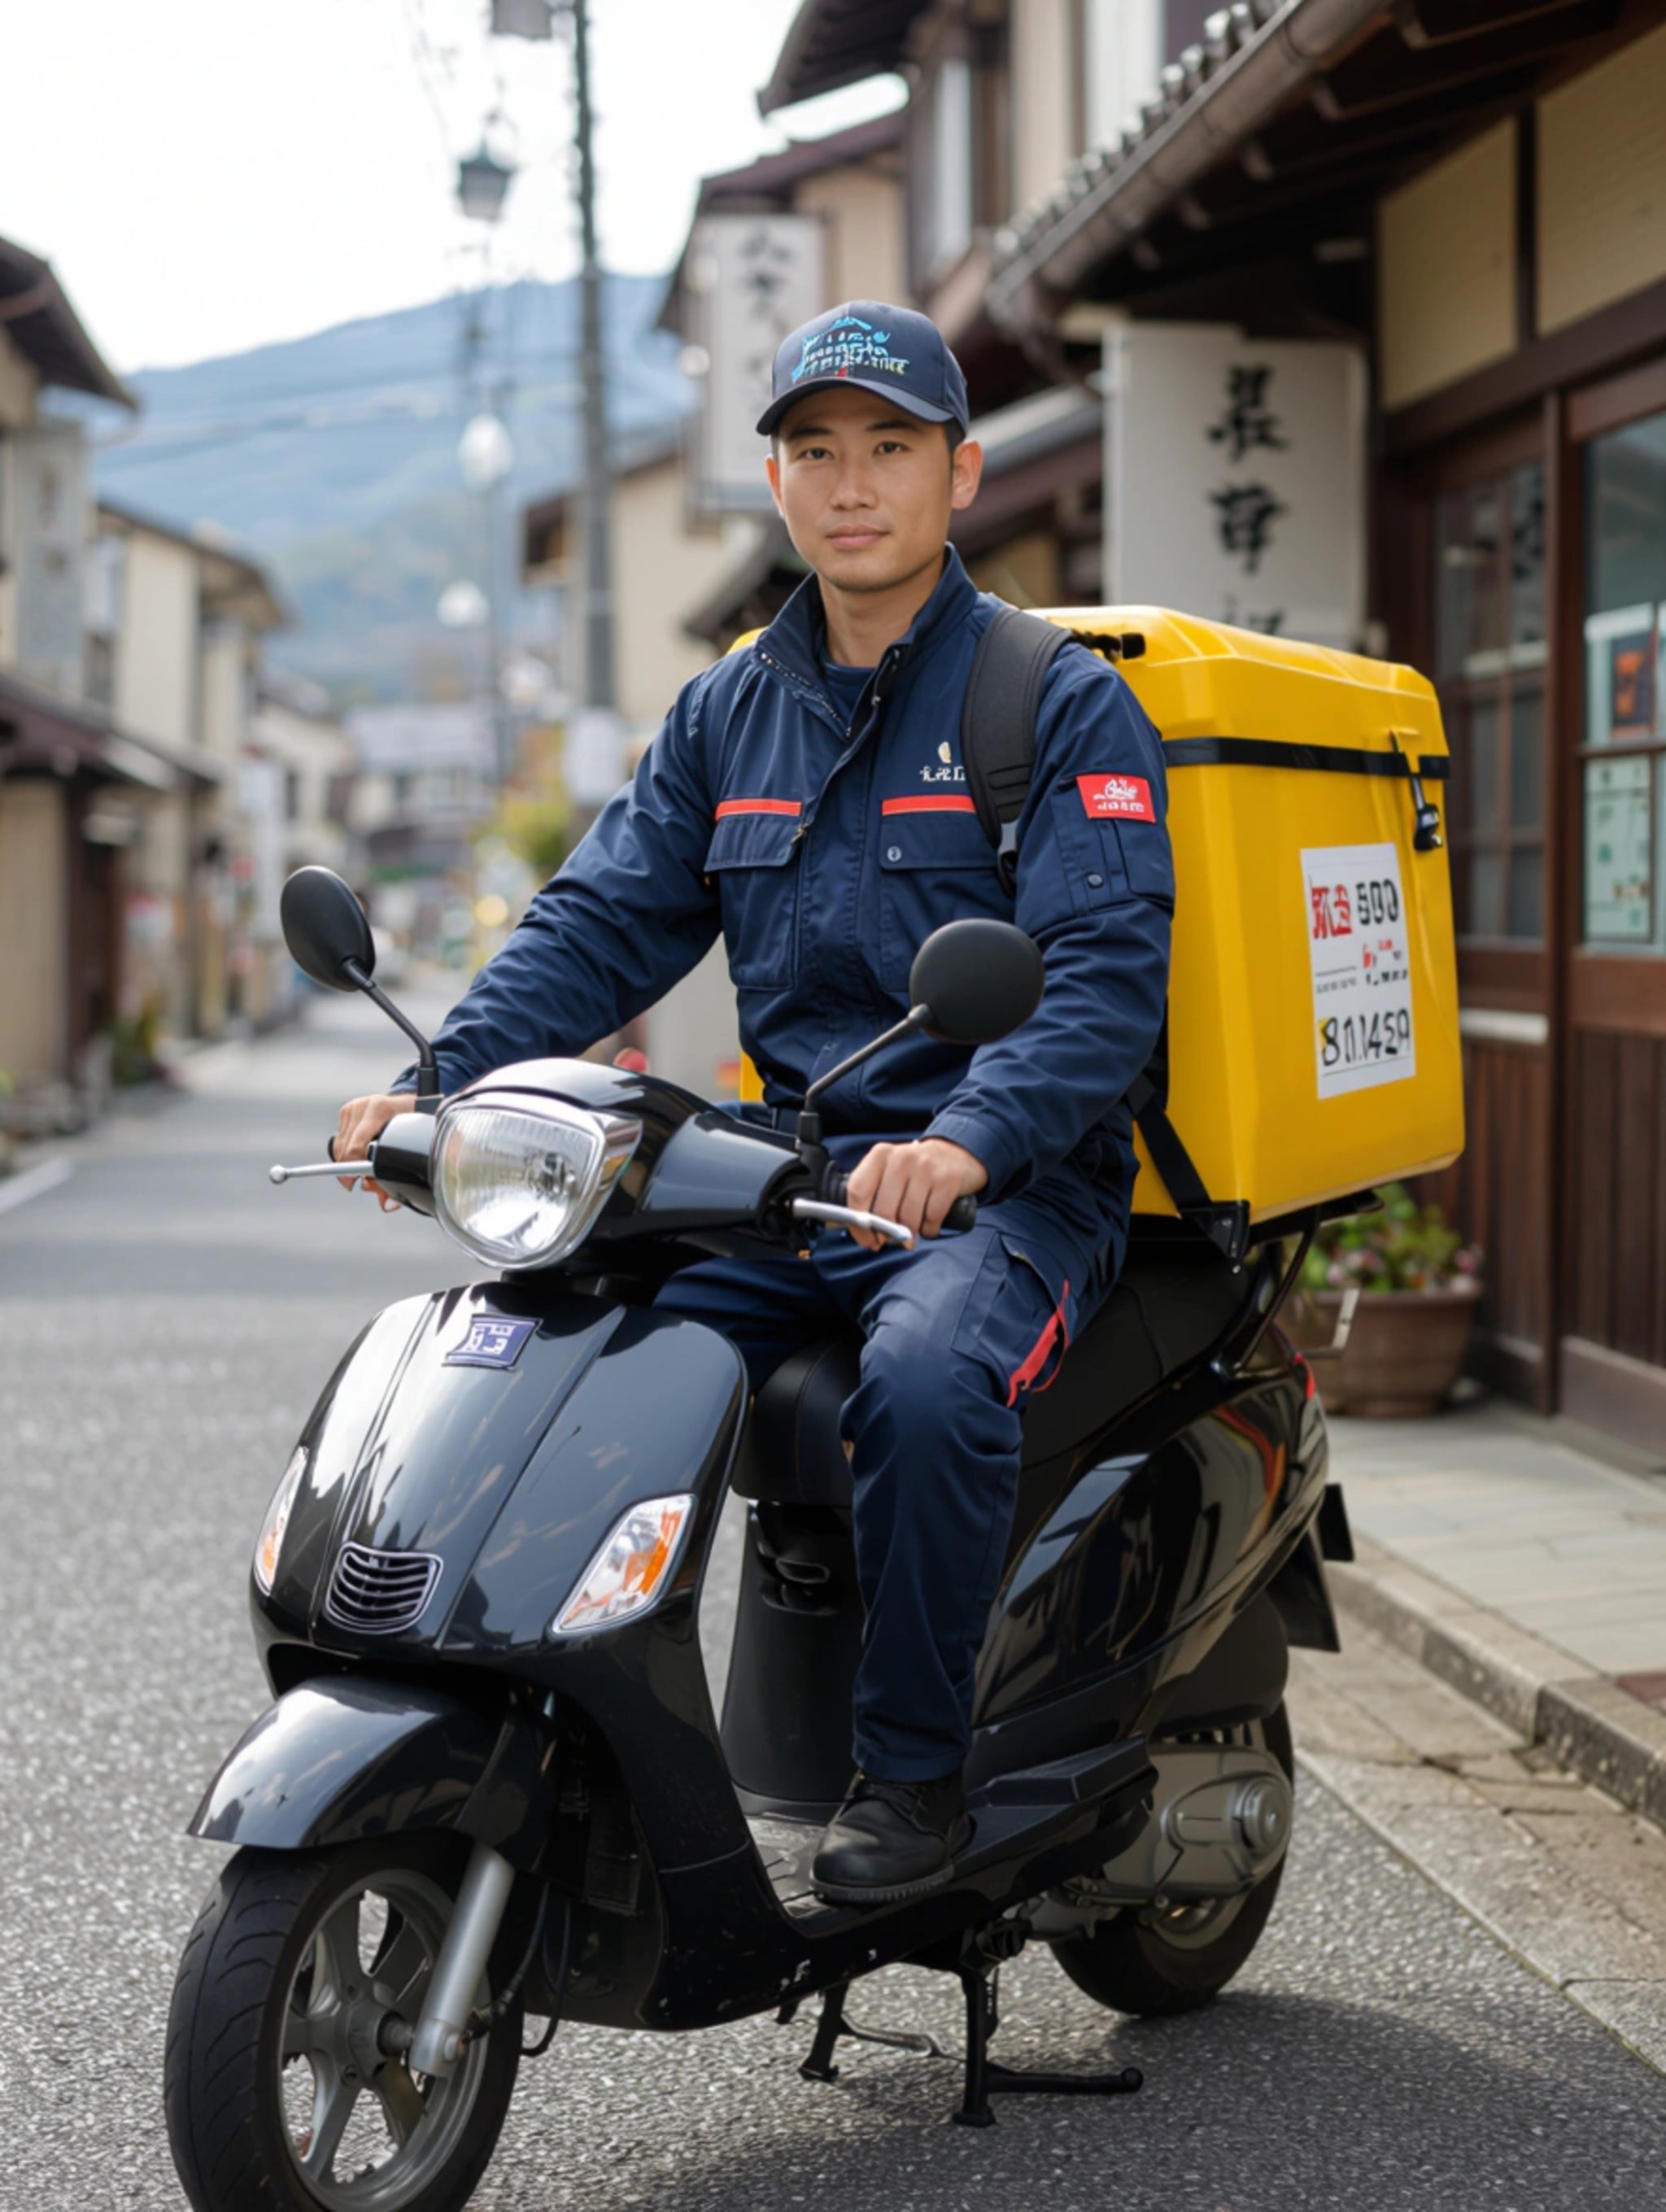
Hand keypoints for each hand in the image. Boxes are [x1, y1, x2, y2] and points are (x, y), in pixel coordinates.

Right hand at [335, 1092, 410, 1204]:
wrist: (412, 1104)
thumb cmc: (414, 1128)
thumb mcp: (412, 1148)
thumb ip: (399, 1175)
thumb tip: (387, 1205)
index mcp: (380, 1110)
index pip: (355, 1147)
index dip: (353, 1168)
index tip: (354, 1183)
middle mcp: (363, 1106)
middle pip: (345, 1150)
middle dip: (351, 1170)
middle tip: (363, 1180)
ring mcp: (353, 1107)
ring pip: (339, 1146)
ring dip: (348, 1162)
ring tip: (364, 1167)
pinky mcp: (346, 1110)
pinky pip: (339, 1140)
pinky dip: (347, 1151)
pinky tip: (361, 1154)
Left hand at [844, 1137, 987, 1251]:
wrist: (955, 1153)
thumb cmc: (914, 1170)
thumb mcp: (889, 1171)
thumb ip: (873, 1194)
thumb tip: (865, 1234)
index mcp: (880, 1155)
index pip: (858, 1190)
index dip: (858, 1222)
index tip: (865, 1238)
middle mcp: (901, 1158)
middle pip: (883, 1210)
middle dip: (884, 1233)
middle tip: (889, 1241)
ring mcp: (926, 1169)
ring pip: (908, 1218)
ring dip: (908, 1235)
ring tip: (910, 1235)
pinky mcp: (947, 1180)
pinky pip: (931, 1219)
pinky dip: (928, 1230)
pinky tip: (928, 1226)